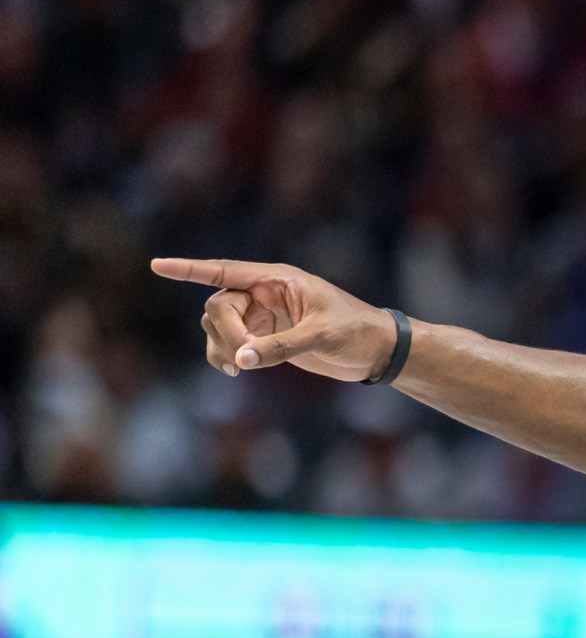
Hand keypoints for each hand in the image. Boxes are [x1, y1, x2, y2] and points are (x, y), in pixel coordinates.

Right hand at [149, 258, 398, 381]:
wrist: (376, 351)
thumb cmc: (356, 332)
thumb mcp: (321, 336)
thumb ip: (280, 347)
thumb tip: (241, 359)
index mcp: (278, 280)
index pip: (225, 271)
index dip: (190, 270)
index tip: (157, 267)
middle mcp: (265, 293)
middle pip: (218, 305)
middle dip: (223, 332)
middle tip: (241, 358)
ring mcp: (263, 316)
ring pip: (219, 326)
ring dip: (220, 346)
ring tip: (236, 369)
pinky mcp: (265, 337)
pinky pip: (231, 343)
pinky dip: (225, 356)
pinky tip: (234, 371)